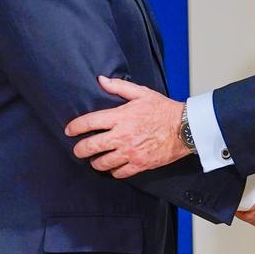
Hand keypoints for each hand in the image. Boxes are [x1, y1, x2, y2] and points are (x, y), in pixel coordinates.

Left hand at [66, 76, 187, 178]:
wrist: (185, 128)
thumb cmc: (164, 109)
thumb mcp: (141, 93)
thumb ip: (119, 87)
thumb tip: (101, 80)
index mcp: (120, 117)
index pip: (89, 122)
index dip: (75, 127)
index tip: (69, 130)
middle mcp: (122, 136)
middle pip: (91, 146)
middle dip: (79, 150)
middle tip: (78, 150)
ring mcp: (130, 152)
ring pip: (103, 163)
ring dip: (95, 162)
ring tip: (95, 160)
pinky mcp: (140, 164)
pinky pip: (119, 173)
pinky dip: (114, 171)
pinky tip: (113, 168)